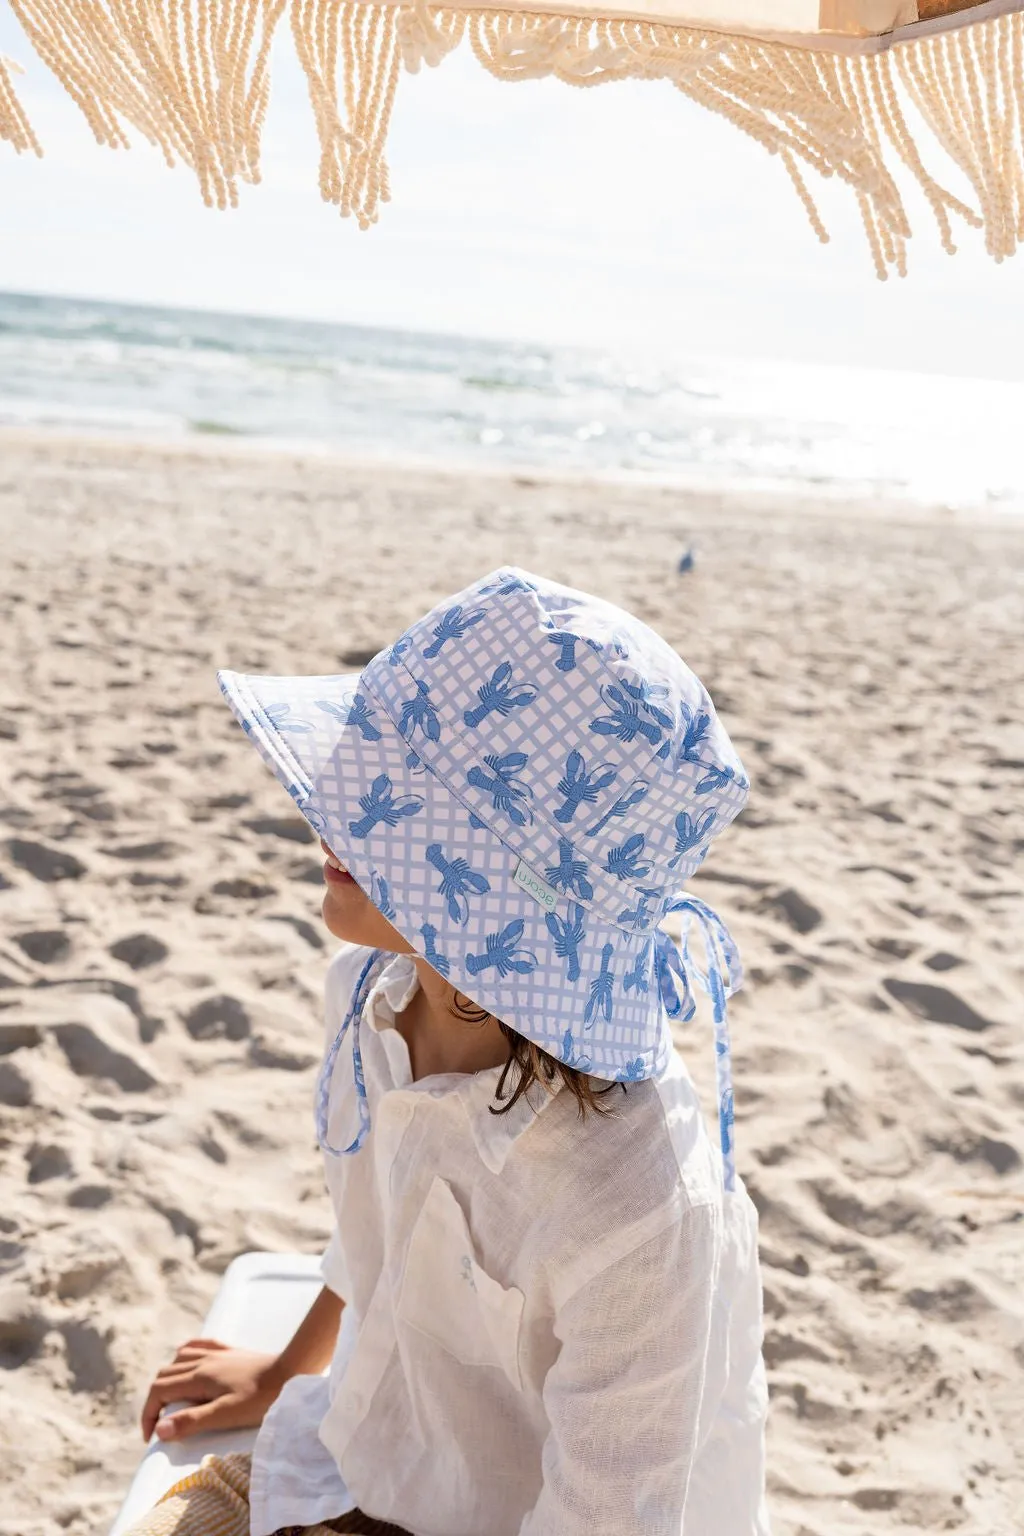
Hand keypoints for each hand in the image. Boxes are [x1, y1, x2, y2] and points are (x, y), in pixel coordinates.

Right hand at [141, 1337, 285, 1441]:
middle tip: (159, 1426)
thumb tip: (160, 1430)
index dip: (148, 1414)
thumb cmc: (260, 1398)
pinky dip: (185, 1354)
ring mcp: (216, 1353)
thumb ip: (192, 1421)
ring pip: (178, 1359)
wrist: (290, 1371)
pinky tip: (187, 1361)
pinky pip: (199, 1345)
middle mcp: (202, 1360)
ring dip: (167, 1379)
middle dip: (154, 1400)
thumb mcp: (225, 1415)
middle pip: (164, 1375)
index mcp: (198, 1376)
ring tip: (171, 1401)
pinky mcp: (229, 1351)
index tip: (151, 1437)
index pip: (158, 1391)